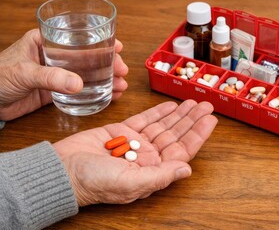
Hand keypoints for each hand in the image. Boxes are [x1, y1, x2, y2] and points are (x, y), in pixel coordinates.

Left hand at [0, 29, 127, 120]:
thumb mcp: (24, 73)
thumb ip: (51, 78)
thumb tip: (79, 84)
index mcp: (45, 42)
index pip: (77, 39)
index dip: (100, 42)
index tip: (117, 46)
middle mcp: (54, 57)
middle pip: (88, 57)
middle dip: (108, 64)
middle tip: (122, 71)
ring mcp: (57, 74)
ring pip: (87, 75)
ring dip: (106, 80)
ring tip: (121, 86)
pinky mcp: (56, 91)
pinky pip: (80, 91)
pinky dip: (95, 94)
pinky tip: (109, 96)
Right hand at [53, 100, 217, 205]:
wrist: (62, 169)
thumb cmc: (93, 182)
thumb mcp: (130, 182)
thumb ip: (160, 176)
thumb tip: (188, 170)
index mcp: (152, 171)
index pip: (182, 151)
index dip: (197, 135)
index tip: (210, 120)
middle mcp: (147, 157)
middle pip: (175, 135)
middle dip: (191, 120)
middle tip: (206, 104)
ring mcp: (135, 143)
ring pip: (162, 125)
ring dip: (178, 113)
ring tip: (193, 101)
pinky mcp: (121, 130)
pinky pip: (144, 119)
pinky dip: (157, 112)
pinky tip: (170, 105)